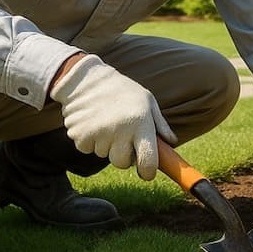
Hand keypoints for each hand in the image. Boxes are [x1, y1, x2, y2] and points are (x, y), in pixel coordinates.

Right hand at [49, 54, 176, 180]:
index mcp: (141, 123)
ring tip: (107, 122)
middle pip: (123, 163)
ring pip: (104, 155)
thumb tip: (172, 144)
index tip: (147, 172)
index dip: (148, 171)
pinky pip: (88, 149)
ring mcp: (99, 134)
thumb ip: (160, 124)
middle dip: (124, 156)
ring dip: (106, 145)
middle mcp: (120, 131)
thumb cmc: (122, 90)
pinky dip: (90, 140)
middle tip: (123, 138)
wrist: (86, 79)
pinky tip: (93, 122)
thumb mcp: (147, 101)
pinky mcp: (80, 136)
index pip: (148, 161)